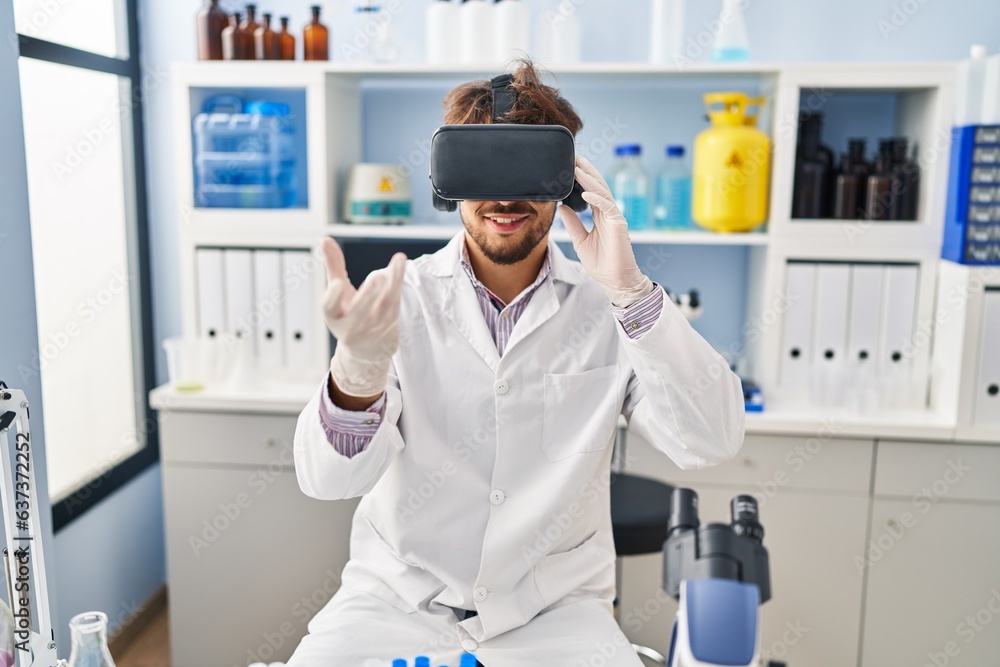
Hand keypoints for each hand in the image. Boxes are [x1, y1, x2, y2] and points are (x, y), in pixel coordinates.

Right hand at [322, 237, 406, 397]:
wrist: (367, 351)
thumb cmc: (348, 315)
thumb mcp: (337, 294)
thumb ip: (333, 267)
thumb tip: (324, 239)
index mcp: (334, 317)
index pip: (330, 308)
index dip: (333, 298)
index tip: (337, 284)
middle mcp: (351, 326)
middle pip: (359, 312)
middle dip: (368, 296)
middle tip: (376, 277)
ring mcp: (373, 328)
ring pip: (384, 305)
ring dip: (393, 282)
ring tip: (398, 260)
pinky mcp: (390, 325)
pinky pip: (395, 303)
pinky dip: (398, 284)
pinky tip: (399, 265)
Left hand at [557, 155, 653, 307]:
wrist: (615, 280)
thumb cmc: (601, 264)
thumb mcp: (580, 241)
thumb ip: (572, 223)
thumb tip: (561, 207)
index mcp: (600, 216)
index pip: (590, 191)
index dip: (581, 179)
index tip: (570, 166)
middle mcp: (608, 213)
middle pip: (597, 186)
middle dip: (587, 171)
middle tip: (575, 157)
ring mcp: (614, 217)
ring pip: (602, 192)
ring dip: (589, 179)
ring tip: (577, 167)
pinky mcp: (619, 224)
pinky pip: (608, 207)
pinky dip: (597, 198)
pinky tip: (585, 191)